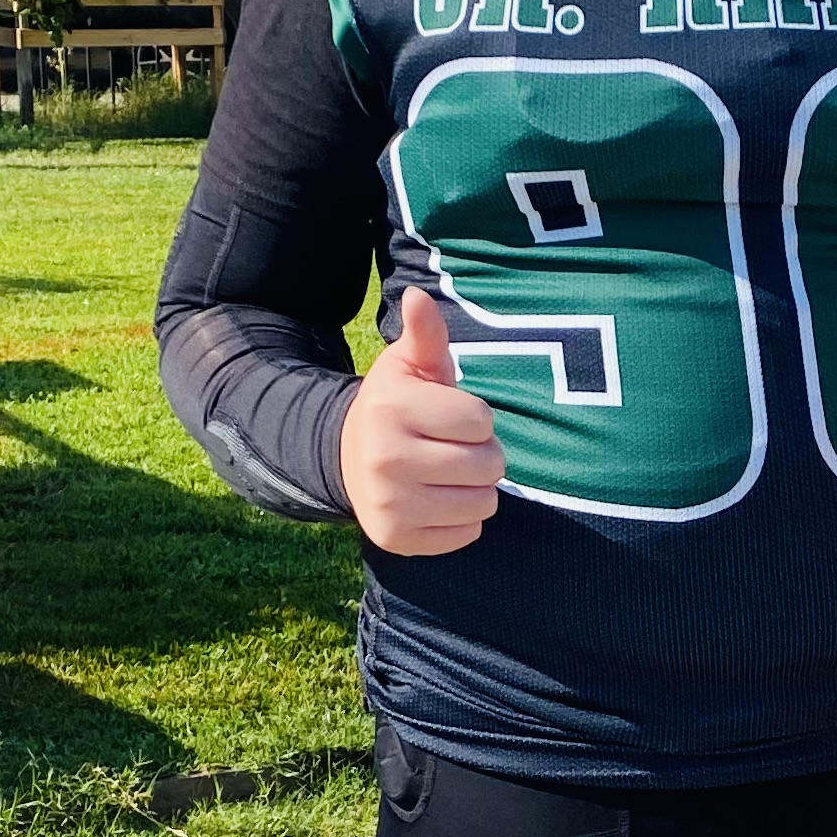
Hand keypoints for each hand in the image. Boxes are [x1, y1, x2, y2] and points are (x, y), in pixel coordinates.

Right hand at [343, 288, 504, 554]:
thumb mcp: (409, 365)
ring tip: (449, 474)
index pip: (481, 421)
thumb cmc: (398, 405)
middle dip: (483, 455)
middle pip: (488, 465)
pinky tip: (436, 501)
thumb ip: (425, 334)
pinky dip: (462, 520)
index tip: (451, 416)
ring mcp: (389, 504)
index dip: (476, 418)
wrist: (349, 458)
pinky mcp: (395, 539)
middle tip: (455, 448)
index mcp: (392, 408)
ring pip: (483, 504)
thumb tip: (419, 297)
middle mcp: (385, 457)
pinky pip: (467, 535)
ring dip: (477, 489)